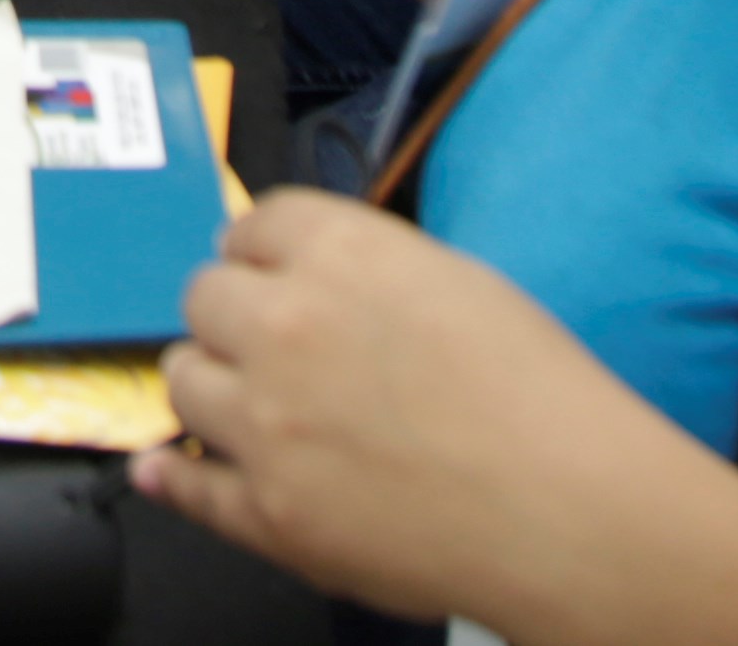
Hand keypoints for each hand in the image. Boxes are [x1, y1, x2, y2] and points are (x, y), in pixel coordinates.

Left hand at [138, 189, 730, 627]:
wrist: (570, 513)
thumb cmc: (541, 400)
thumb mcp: (460, 283)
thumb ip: (368, 268)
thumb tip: (307, 268)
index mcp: (341, 256)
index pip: (253, 224)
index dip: (260, 250)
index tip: (264, 268)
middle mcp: (285, 325)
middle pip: (203, 295)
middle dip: (233, 313)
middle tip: (264, 341)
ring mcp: (265, 422)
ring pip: (183, 379)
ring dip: (211, 386)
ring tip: (251, 406)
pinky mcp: (265, 509)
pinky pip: (183, 484)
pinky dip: (173, 476)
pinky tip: (167, 470)